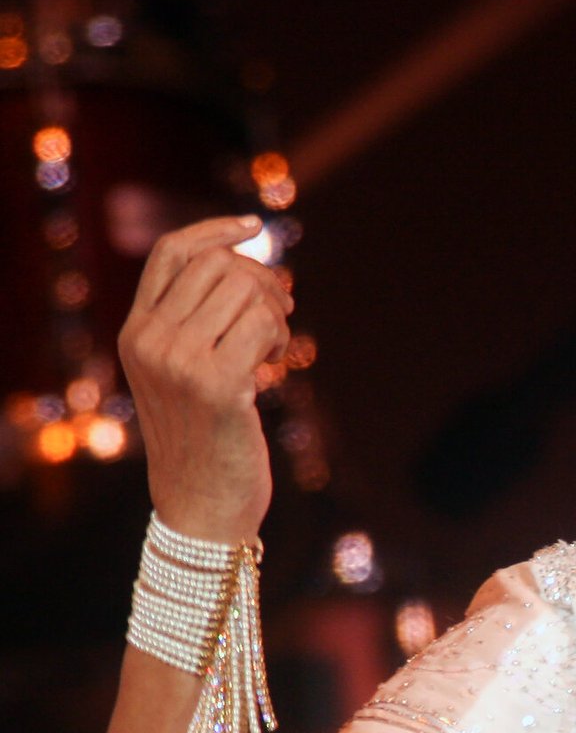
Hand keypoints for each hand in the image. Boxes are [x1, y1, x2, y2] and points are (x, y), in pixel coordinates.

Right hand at [118, 215, 293, 542]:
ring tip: (277, 346)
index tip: (256, 226)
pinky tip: (278, 363)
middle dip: (262, 279)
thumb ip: (197, 328)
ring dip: (276, 311)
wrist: (202, 506)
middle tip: (283, 313)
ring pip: (244, 290)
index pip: (173, 254)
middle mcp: (148, 340)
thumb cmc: (205, 443)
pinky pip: (263, 325)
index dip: (217, 231)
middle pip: (218, 264)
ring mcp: (179, 361)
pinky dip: (281, 336)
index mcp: (135, 332)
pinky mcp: (217, 385)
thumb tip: (248, 273)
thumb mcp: (185, 377)